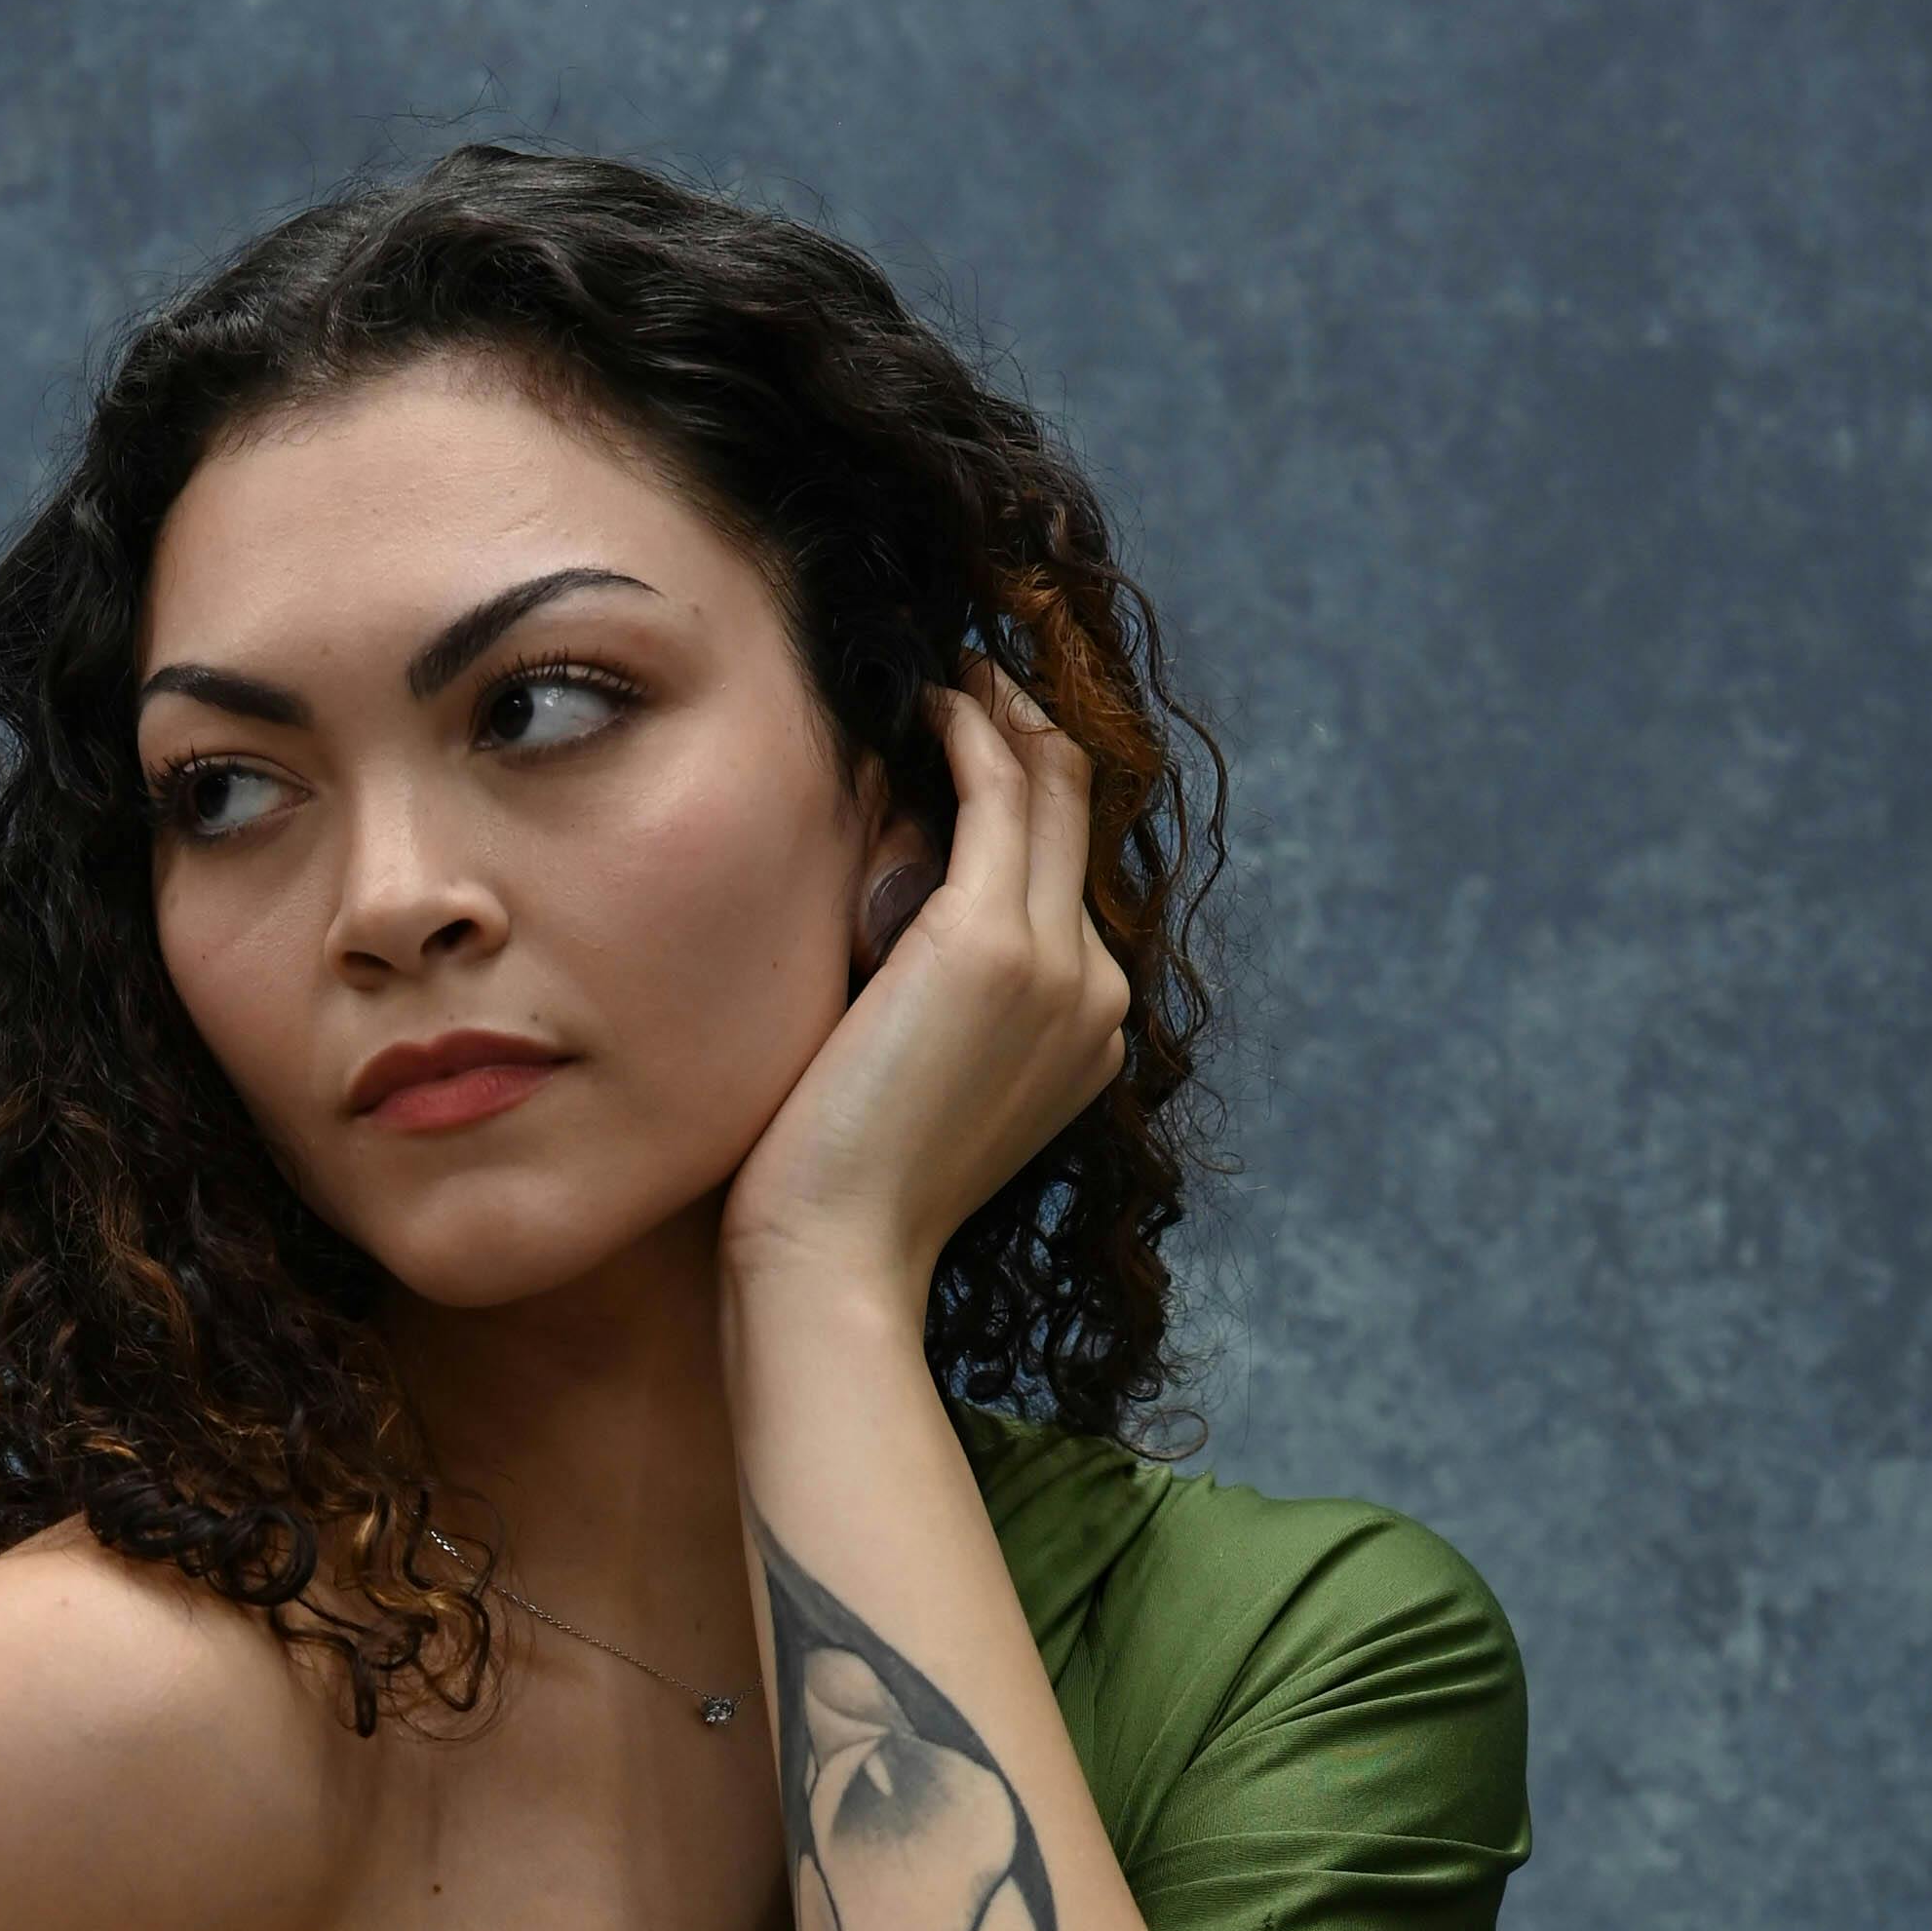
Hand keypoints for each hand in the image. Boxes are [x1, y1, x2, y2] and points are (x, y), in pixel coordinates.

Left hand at [721, 662, 1129, 1295]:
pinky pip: (998, 793)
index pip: (1070, 881)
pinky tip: (933, 703)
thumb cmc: (846, 1189)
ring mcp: (1055, 964)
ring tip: (957, 675)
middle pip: (1076, 820)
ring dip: (1006, 717)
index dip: (1034, 799)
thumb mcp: (919, 1085)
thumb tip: (892, 931)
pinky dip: (971, 733)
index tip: (982, 744)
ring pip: (1048, 793)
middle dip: (1033, 735)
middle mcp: (1094, 992)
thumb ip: (939, 1007)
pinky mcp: (991, 941)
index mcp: (1087, 1031)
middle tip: (978, 679)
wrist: (837, 1255)